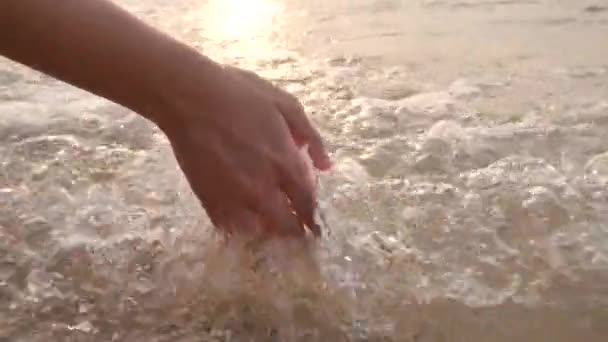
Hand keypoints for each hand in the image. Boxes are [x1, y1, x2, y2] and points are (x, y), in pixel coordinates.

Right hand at [158, 59, 330, 237]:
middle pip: (284, 223)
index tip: (313, 221)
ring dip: (268, 229)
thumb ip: (311, 136)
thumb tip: (325, 165)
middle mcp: (262, 187)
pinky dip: (239, 225)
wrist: (188, 97)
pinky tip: (242, 219)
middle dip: (293, 229)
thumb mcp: (285, 104)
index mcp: (284, 163)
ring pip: (258, 228)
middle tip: (295, 229)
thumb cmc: (239, 94)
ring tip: (270, 226)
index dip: (312, 215)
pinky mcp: (208, 198)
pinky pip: (229, 224)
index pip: (306, 201)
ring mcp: (234, 196)